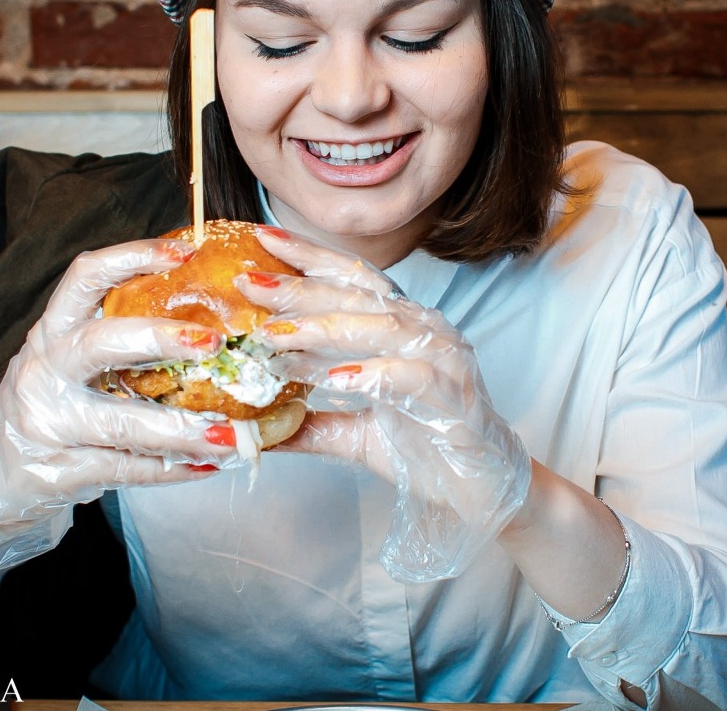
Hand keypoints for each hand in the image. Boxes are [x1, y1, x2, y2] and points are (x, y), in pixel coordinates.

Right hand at [0, 237, 240, 588]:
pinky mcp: (57, 473)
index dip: (132, 257)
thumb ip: (113, 343)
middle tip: (211, 341)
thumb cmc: (44, 409)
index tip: (184, 251)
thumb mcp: (63, 365)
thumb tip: (205, 321)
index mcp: (51, 334)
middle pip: (100, 342)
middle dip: (160, 338)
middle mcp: (43, 372)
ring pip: (123, 420)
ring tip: (232, 434)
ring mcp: (48, 424)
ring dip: (182, 429)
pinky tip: (206, 467)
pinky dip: (170, 470)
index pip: (84, 279)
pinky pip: (124, 468)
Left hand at [237, 227, 531, 581]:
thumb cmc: (423, 446)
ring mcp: (444, 359)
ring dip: (324, 328)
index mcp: (401, 325)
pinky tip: (335, 379)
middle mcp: (423, 330)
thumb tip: (244, 427)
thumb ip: (303, 423)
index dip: (307, 255)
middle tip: (250, 283)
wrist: (483, 490)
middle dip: (300, 287)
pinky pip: (412, 375)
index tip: (261, 236)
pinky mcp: (456, 397)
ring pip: (381, 327)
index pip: (351, 278)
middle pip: (357, 296)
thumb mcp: (350, 433)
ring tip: (274, 335)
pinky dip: (372, 374)